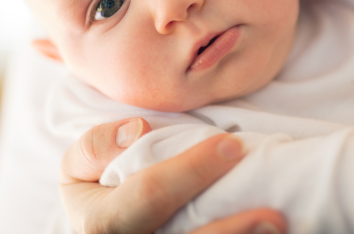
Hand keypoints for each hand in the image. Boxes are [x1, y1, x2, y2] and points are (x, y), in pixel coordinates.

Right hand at [60, 118, 285, 233]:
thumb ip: (97, 145)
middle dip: (226, 229)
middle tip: (270, 213)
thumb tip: (138, 131)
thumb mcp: (79, 163)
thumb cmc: (93, 188)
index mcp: (100, 224)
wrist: (99, 229)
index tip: (231, 145)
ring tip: (274, 230)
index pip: (150, 194)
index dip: (191, 170)